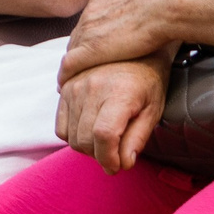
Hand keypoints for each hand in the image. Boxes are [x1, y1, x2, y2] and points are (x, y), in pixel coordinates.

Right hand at [56, 58, 169, 173]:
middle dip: (101, 157)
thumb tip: (124, 163)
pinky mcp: (65, 89)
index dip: (109, 158)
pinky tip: (90, 131)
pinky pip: (61, 127)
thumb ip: (138, 138)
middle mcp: (93, 88)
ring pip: (72, 137)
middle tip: (115, 156)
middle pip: (85, 140)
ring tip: (105, 143)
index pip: (104, 136)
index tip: (117, 167)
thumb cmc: (148, 81)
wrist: (134, 46)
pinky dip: (73, 137)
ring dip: (88, 148)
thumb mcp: (153, 110)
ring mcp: (75, 87)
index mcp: (119, 93)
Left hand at [59, 0, 184, 80]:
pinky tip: (64, 85)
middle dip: (76, 51)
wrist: (164, 2)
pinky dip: (66, 76)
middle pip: (76, 37)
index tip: (88, 45)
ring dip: (70, 66)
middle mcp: (89, 15)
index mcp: (99, 0)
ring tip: (70, 78)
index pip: (86, 22)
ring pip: (70, 52)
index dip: (86, 36)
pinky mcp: (91, 51)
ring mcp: (88, 33)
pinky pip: (70, 66)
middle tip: (77, 66)